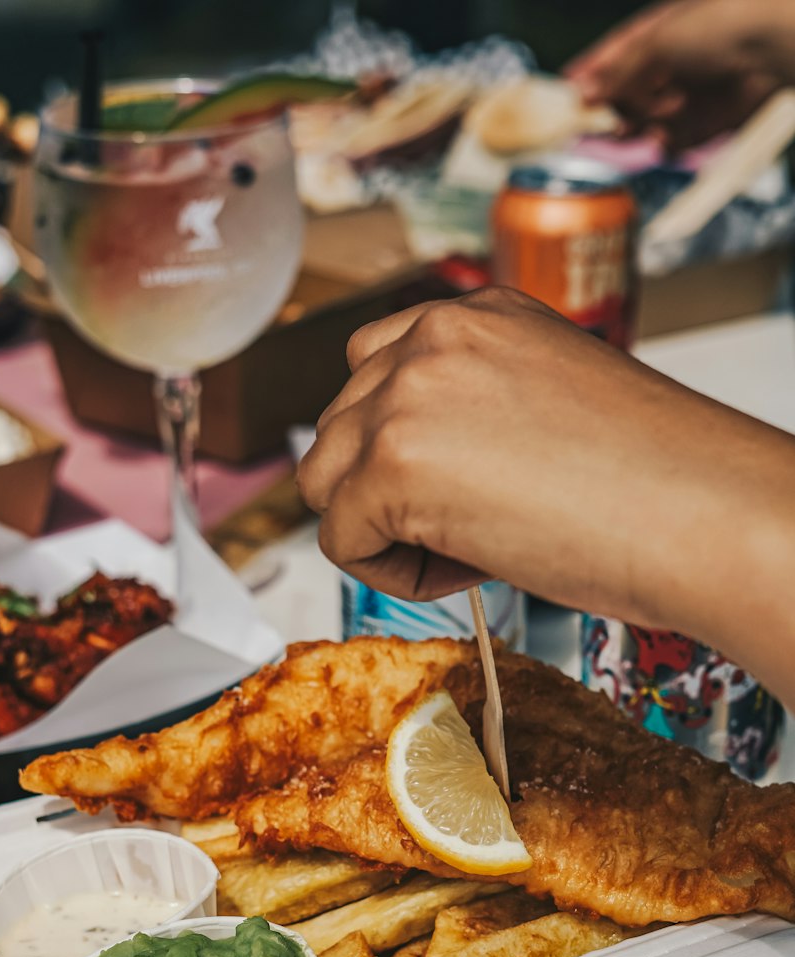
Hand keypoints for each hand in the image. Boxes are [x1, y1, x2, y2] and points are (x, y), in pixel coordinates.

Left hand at [298, 289, 794, 703]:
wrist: (700, 513)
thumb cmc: (654, 480)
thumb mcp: (547, 405)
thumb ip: (470, 411)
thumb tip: (414, 470)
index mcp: (476, 315)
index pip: (372, 368)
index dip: (399, 445)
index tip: (458, 484)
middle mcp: (432, 339)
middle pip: (339, 428)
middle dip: (388, 491)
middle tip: (476, 526)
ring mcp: (405, 396)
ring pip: (324, 482)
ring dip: (381, 529)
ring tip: (470, 549)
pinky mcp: (390, 465)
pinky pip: (340, 540)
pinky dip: (392, 573)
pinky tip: (470, 568)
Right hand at [566, 0, 789, 149]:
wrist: (773, 47)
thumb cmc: (721, 24)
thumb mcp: (658, 41)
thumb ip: (619, 71)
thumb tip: (584, 92)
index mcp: (661, 31)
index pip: (614, 53)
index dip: (589, 71)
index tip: (563, 90)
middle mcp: (674, 62)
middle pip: (628, 91)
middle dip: (608, 107)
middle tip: (587, 123)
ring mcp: (691, 93)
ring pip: (649, 119)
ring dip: (636, 126)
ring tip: (626, 130)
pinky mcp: (708, 122)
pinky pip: (675, 140)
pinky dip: (666, 143)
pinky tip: (663, 138)